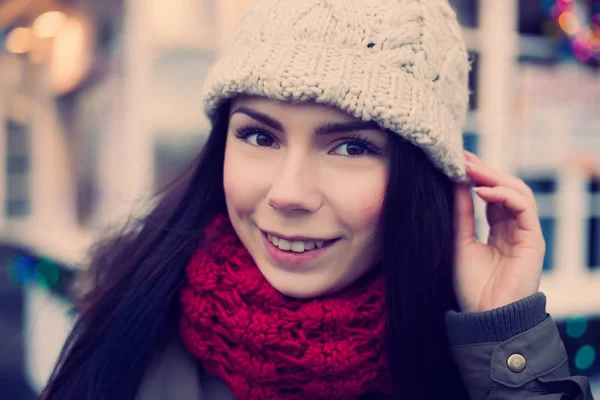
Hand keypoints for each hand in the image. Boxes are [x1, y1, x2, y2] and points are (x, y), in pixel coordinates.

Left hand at [453, 151, 545, 312]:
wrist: (485, 318)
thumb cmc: (471, 286)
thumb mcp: (459, 242)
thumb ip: (461, 214)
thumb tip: (454, 182)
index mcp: (497, 230)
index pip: (490, 194)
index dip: (476, 176)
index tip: (455, 160)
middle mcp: (513, 229)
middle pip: (504, 189)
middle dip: (484, 170)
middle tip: (462, 157)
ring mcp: (525, 233)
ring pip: (517, 192)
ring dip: (494, 177)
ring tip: (470, 169)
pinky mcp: (533, 240)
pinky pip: (524, 207)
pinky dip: (505, 195)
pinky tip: (484, 191)